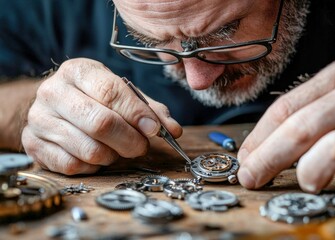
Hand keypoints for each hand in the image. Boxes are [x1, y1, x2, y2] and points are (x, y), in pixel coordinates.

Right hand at [22, 58, 181, 174]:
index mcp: (77, 71)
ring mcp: (39, 119)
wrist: (53, 106)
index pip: (111, 92)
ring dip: (113, 156)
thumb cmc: (94, 99)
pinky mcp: (33, 144)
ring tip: (118, 149)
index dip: (137, 115)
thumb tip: (173, 130)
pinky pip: (74, 166)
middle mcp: (53, 92)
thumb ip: (149, 110)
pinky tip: (97, 156)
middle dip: (130, 141)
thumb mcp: (121, 93)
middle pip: (101, 123)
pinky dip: (94, 166)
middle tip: (142, 146)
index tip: (154, 130)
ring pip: (89, 150)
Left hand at [237, 58, 334, 198]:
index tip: (244, 160)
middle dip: (269, 159)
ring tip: (307, 181)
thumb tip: (257, 151)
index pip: (285, 108)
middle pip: (301, 128)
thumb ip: (306, 113)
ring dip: (309, 172)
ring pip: (334, 149)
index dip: (258, 139)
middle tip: (252, 178)